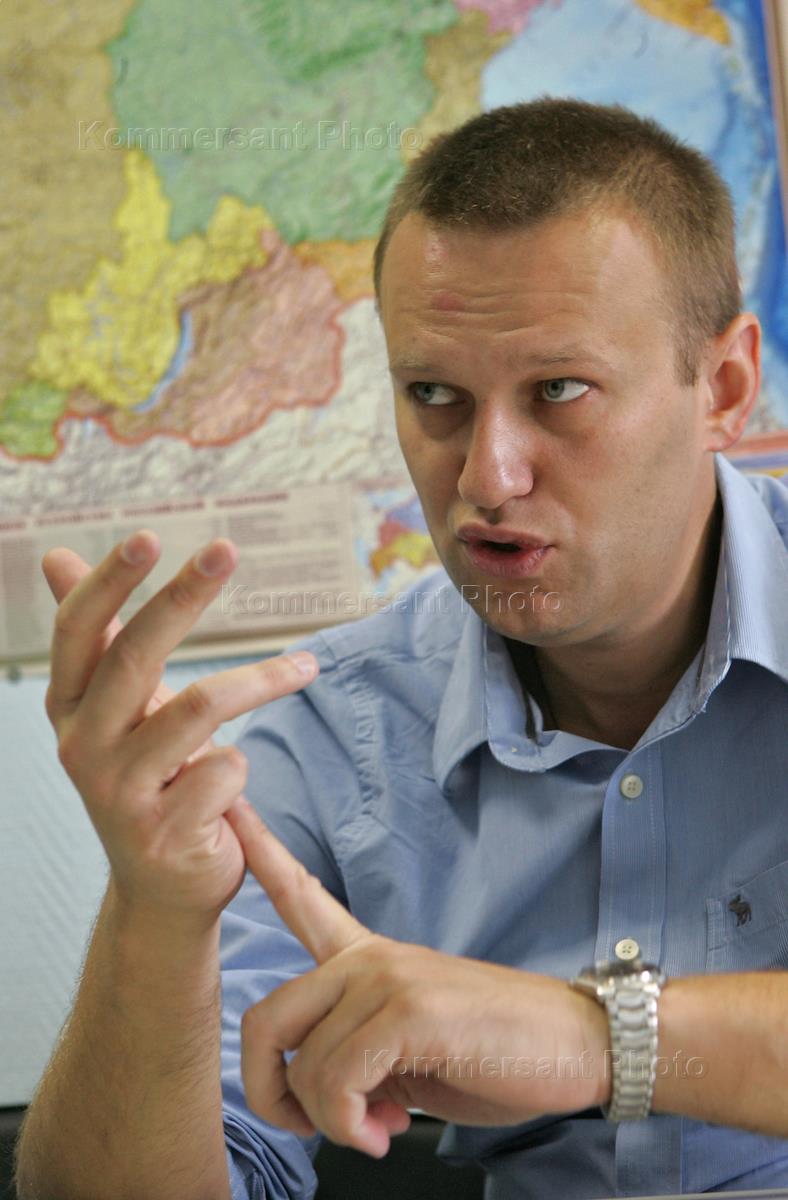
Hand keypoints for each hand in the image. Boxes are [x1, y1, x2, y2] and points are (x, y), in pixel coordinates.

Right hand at [42, 530, 318, 927]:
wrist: (162, 890)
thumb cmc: (146, 779)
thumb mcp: (115, 708)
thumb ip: (98, 636)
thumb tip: (55, 555)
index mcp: (69, 708)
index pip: (78, 632)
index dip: (108, 583)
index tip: (148, 536)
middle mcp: (82, 746)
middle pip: (134, 655)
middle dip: (182, 596)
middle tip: (224, 548)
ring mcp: (120, 793)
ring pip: (198, 708)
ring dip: (261, 679)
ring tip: (305, 665)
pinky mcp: (164, 832)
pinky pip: (225, 768)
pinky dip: (242, 765)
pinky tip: (235, 782)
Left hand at [229, 801, 609, 1157]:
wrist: (576, 1045)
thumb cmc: (494, 1051)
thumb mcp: (409, 1054)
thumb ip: (357, 1057)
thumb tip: (317, 1102)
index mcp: (370, 958)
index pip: (302, 898)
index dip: (259, 854)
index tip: (229, 809)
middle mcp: (371, 958)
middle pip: (266, 1017)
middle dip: (270, 1090)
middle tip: (312, 1124)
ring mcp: (388, 978)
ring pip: (302, 1062)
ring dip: (327, 1121)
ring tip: (374, 1130)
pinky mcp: (408, 1010)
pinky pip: (336, 1080)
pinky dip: (349, 1126)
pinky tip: (387, 1132)